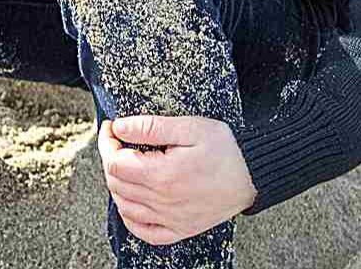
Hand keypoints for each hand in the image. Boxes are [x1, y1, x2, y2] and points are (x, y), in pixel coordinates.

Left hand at [97, 114, 256, 246]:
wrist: (252, 173)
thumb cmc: (225, 148)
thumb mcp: (188, 127)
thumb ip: (150, 127)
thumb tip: (120, 127)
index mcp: (162, 175)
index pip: (115, 163)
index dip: (107, 142)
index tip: (111, 128)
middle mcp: (163, 202)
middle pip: (116, 184)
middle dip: (110, 158)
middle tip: (117, 140)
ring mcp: (171, 219)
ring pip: (125, 207)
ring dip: (116, 184)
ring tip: (123, 163)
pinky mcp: (180, 229)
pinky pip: (144, 232)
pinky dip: (130, 217)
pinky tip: (131, 201)